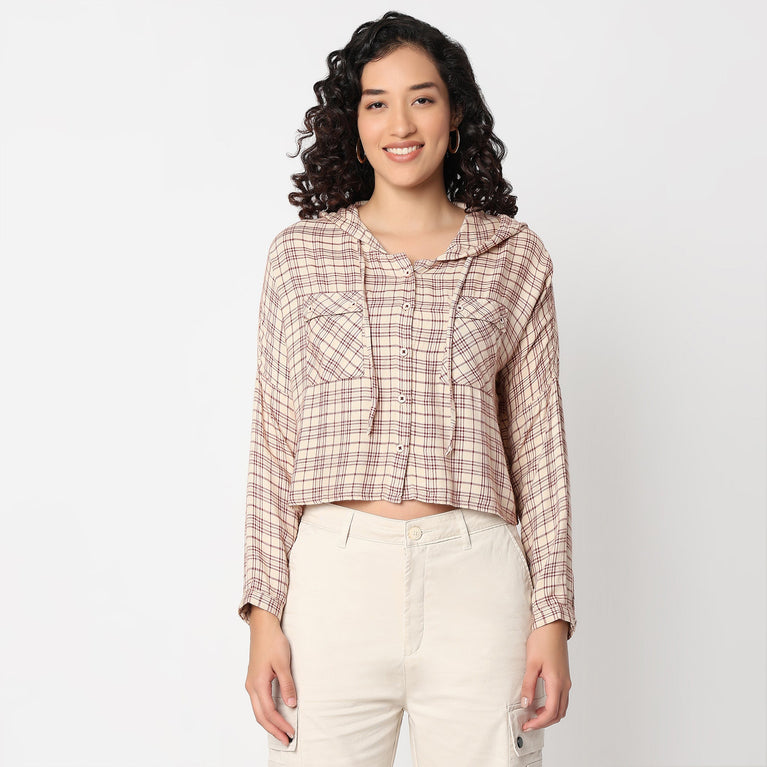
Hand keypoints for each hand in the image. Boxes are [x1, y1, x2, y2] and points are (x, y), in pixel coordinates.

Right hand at [244, 607, 297, 746]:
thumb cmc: (273, 642)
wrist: (263, 627)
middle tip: (286, 740)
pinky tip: (274, 715)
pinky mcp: (254, 679)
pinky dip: (266, 713)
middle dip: (273, 729)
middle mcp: (251, 686)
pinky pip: (258, 702)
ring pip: (258, 710)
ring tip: (281, 731)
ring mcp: (251, 683)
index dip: (280, 724)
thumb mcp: (283, 663)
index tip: (291, 733)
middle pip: (260, 716)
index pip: (269, 712)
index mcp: (258, 684)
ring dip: (269, 722)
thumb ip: (287, 684)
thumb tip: (291, 704)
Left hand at [519, 619, 571, 731]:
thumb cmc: (542, 641)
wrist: (553, 626)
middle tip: (528, 723)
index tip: (526, 724)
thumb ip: (528, 685)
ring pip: (562, 707)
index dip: (538, 722)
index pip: (550, 712)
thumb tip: (526, 703)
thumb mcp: (531, 663)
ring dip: (549, 715)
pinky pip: (561, 698)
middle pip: (558, 713)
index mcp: (556, 682)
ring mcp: (566, 681)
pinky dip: (553, 706)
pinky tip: (540, 702)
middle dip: (544, 722)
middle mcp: (564, 684)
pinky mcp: (564, 676)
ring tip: (533, 714)